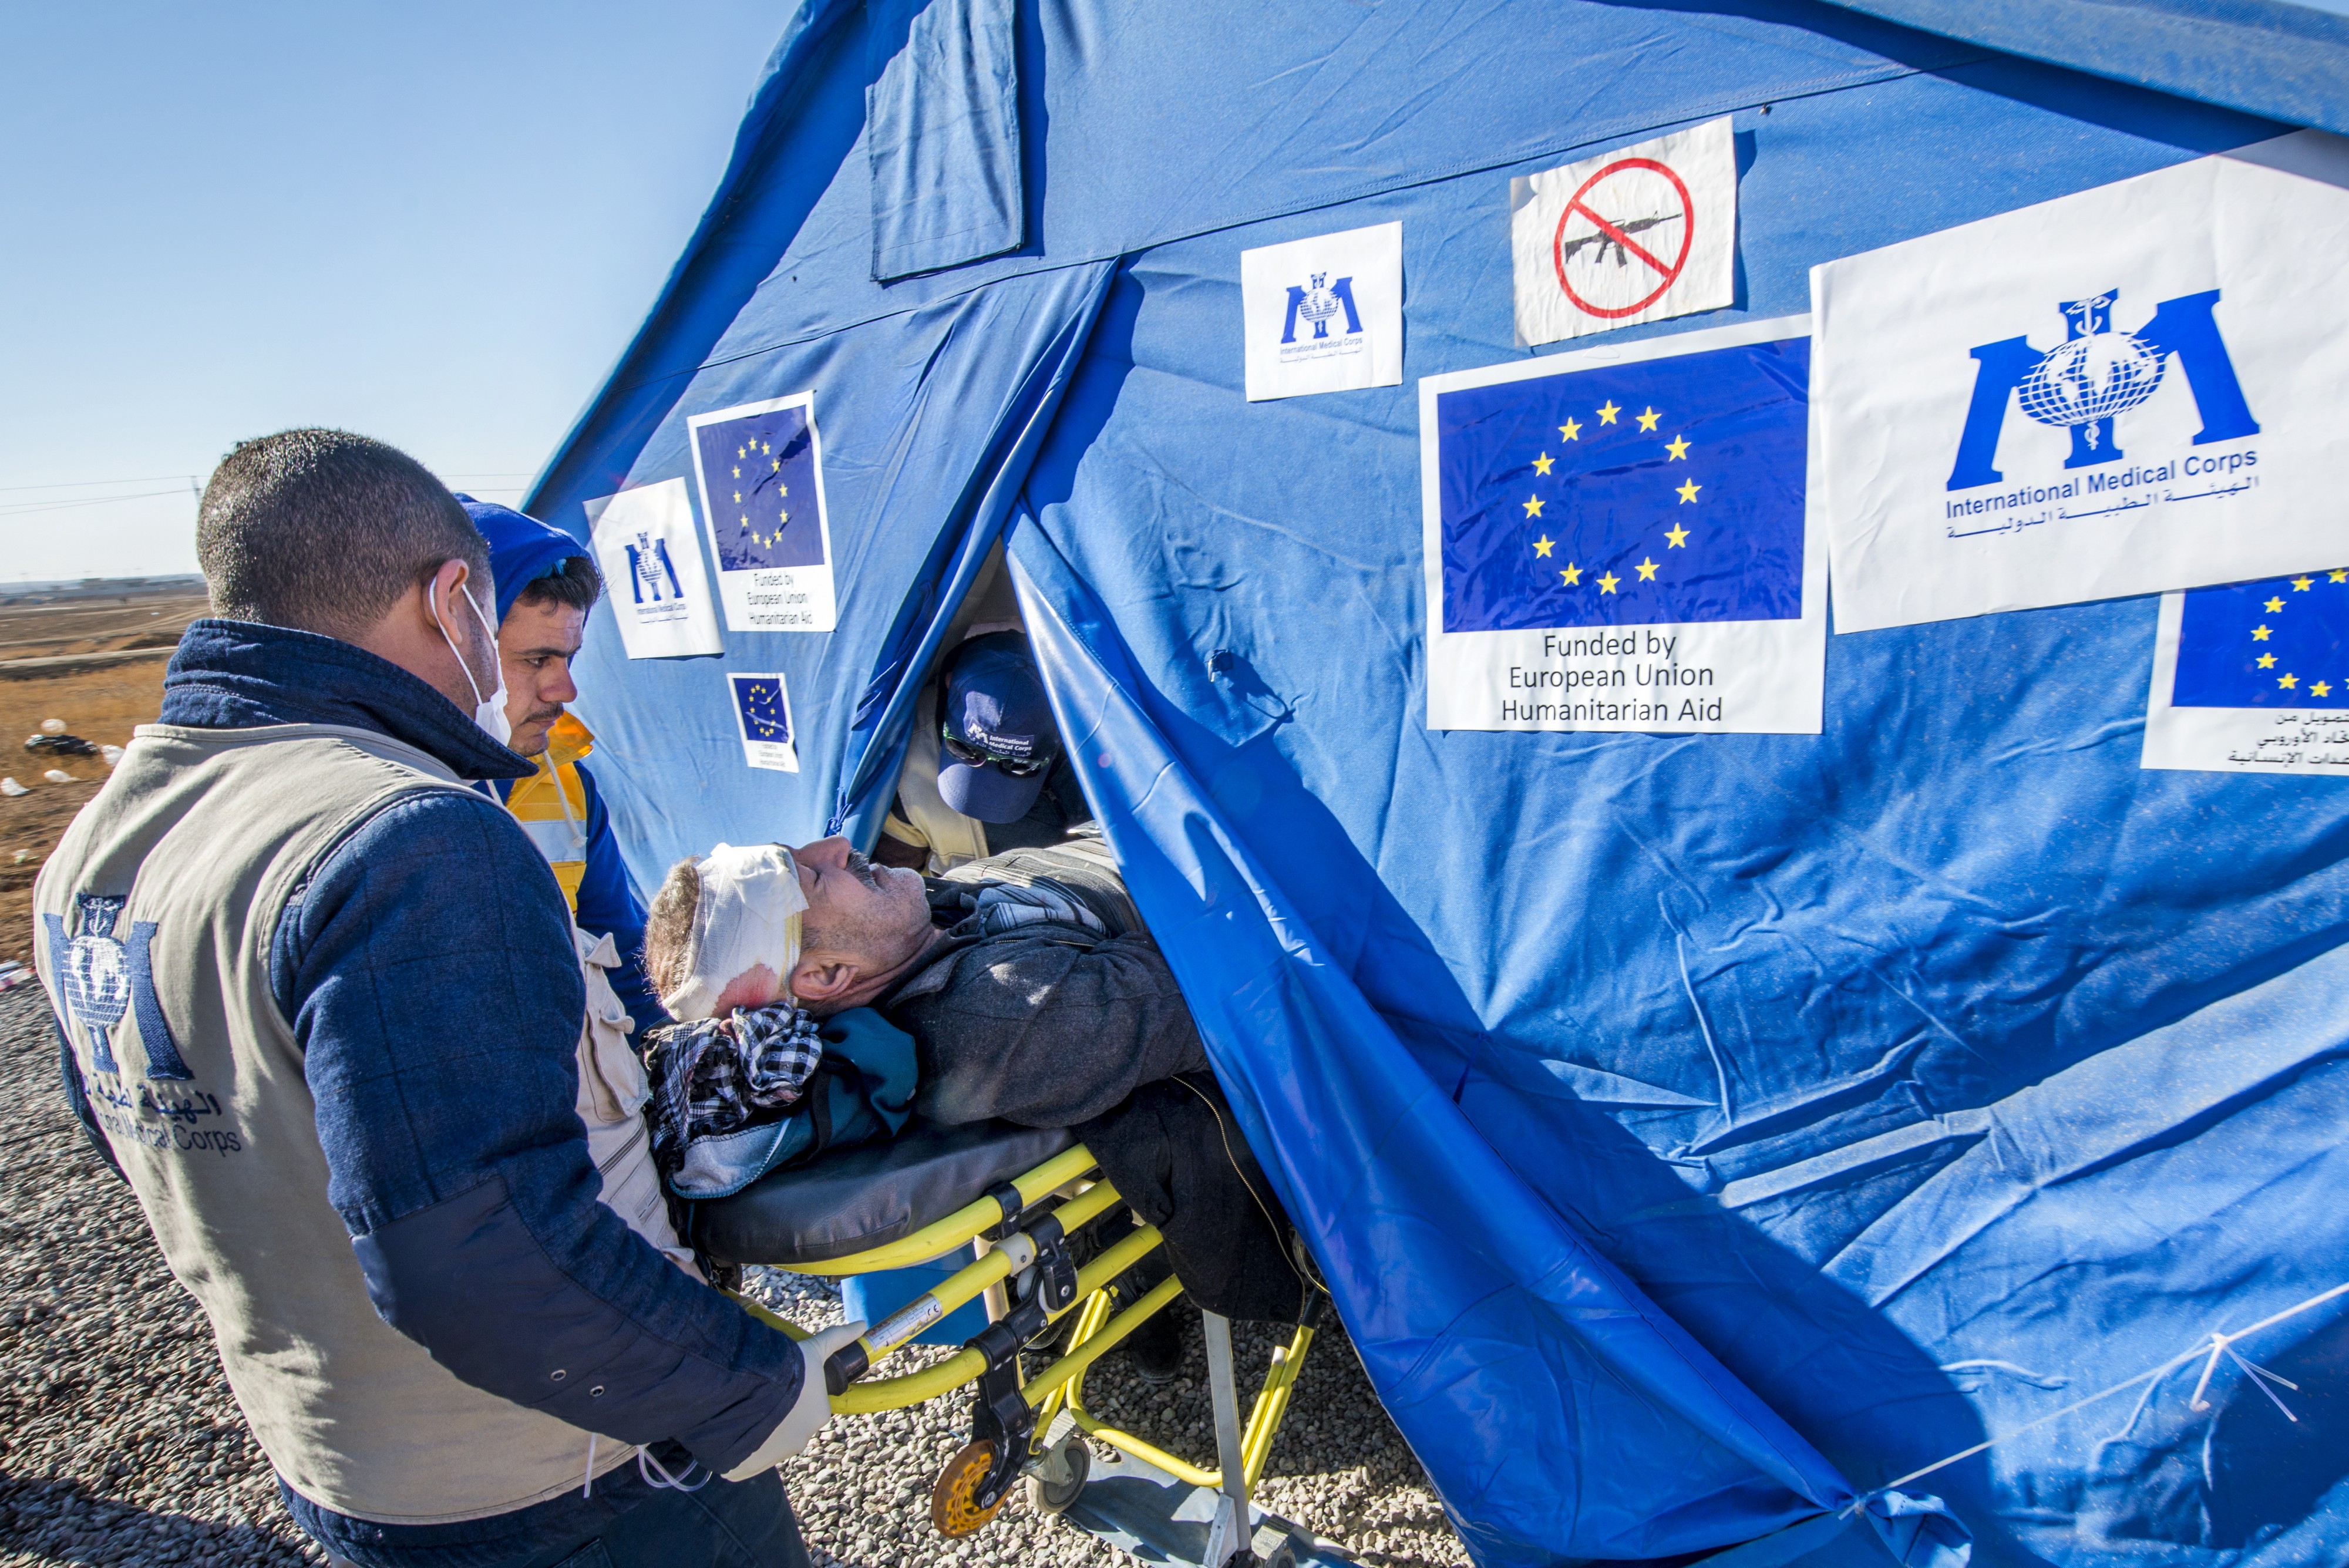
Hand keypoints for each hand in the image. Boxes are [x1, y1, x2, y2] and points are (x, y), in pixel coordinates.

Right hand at [723, 1320, 866, 1479]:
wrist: (746, 1391)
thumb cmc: (785, 1369)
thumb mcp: (812, 1350)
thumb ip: (837, 1339)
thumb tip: (862, 1325)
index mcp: (818, 1415)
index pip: (810, 1406)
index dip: (796, 1394)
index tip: (782, 1383)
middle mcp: (801, 1440)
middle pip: (790, 1425)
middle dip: (779, 1413)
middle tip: (763, 1393)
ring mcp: (774, 1456)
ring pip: (768, 1441)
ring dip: (760, 1428)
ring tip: (745, 1406)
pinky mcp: (746, 1468)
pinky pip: (745, 1458)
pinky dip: (741, 1446)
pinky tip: (734, 1426)